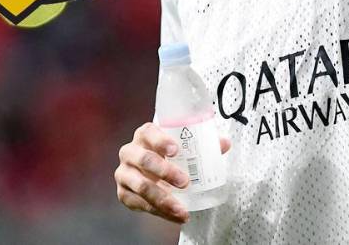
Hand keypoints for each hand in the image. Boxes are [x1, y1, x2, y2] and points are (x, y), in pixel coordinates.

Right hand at [115, 122, 231, 224]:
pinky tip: (173, 215)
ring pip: (141, 185)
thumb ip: (204, 144)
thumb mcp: (184, 148)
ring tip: (181, 208)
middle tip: (185, 182)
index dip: (161, 140)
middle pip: (144, 159)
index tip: (176, 150)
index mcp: (144, 135)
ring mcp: (124, 173)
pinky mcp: (123, 192)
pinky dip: (158, 211)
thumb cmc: (168, 156)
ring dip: (162, 198)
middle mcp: (130, 151)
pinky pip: (139, 204)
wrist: (150, 173)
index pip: (148, 132)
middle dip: (165, 171)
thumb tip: (224, 144)